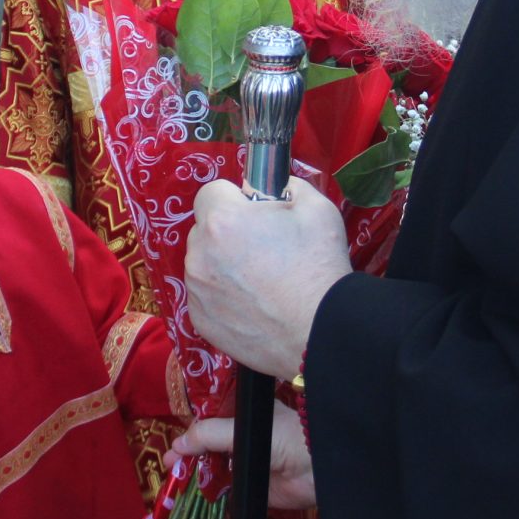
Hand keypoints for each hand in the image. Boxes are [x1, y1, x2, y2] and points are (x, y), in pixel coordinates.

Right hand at [170, 402, 315, 510]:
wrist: (317, 469)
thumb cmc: (286, 437)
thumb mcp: (244, 428)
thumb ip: (210, 434)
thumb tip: (179, 444)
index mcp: (243, 416)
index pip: (210, 420)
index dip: (191, 430)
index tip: (175, 441)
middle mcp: (241, 438)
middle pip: (207, 445)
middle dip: (187, 454)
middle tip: (170, 464)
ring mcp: (244, 463)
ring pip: (212, 468)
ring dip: (193, 474)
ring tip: (174, 480)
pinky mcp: (248, 486)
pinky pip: (222, 490)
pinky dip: (206, 494)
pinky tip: (189, 496)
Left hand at [184, 178, 349, 380]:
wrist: (320, 333)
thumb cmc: (319, 269)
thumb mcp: (317, 209)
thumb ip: (290, 186)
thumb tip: (278, 186)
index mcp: (222, 220)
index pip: (212, 191)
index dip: (236, 199)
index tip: (255, 213)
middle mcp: (199, 254)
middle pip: (206, 228)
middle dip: (228, 232)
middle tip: (263, 248)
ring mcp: (197, 290)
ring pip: (204, 263)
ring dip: (223, 264)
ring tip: (261, 281)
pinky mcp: (200, 320)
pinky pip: (206, 295)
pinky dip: (223, 296)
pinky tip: (254, 305)